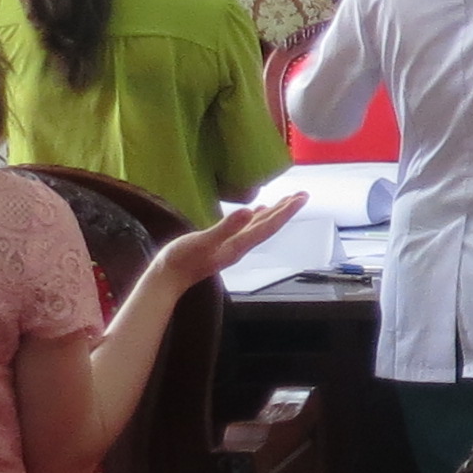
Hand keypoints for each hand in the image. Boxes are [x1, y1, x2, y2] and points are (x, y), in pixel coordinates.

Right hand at [157, 192, 307, 294]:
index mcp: (239, 244)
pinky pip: (245, 228)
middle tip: (303, 195)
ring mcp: (232, 245)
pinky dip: (255, 218)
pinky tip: (257, 211)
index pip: (268, 226)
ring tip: (288, 200)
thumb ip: (226, 227)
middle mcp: (240, 245)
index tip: (301, 198)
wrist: (168, 278)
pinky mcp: (223, 244)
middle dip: (286, 211)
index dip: (286, 212)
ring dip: (274, 213)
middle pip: (269, 226)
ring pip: (259, 226)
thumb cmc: (182, 259)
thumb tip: (248, 211)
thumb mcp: (203, 241)